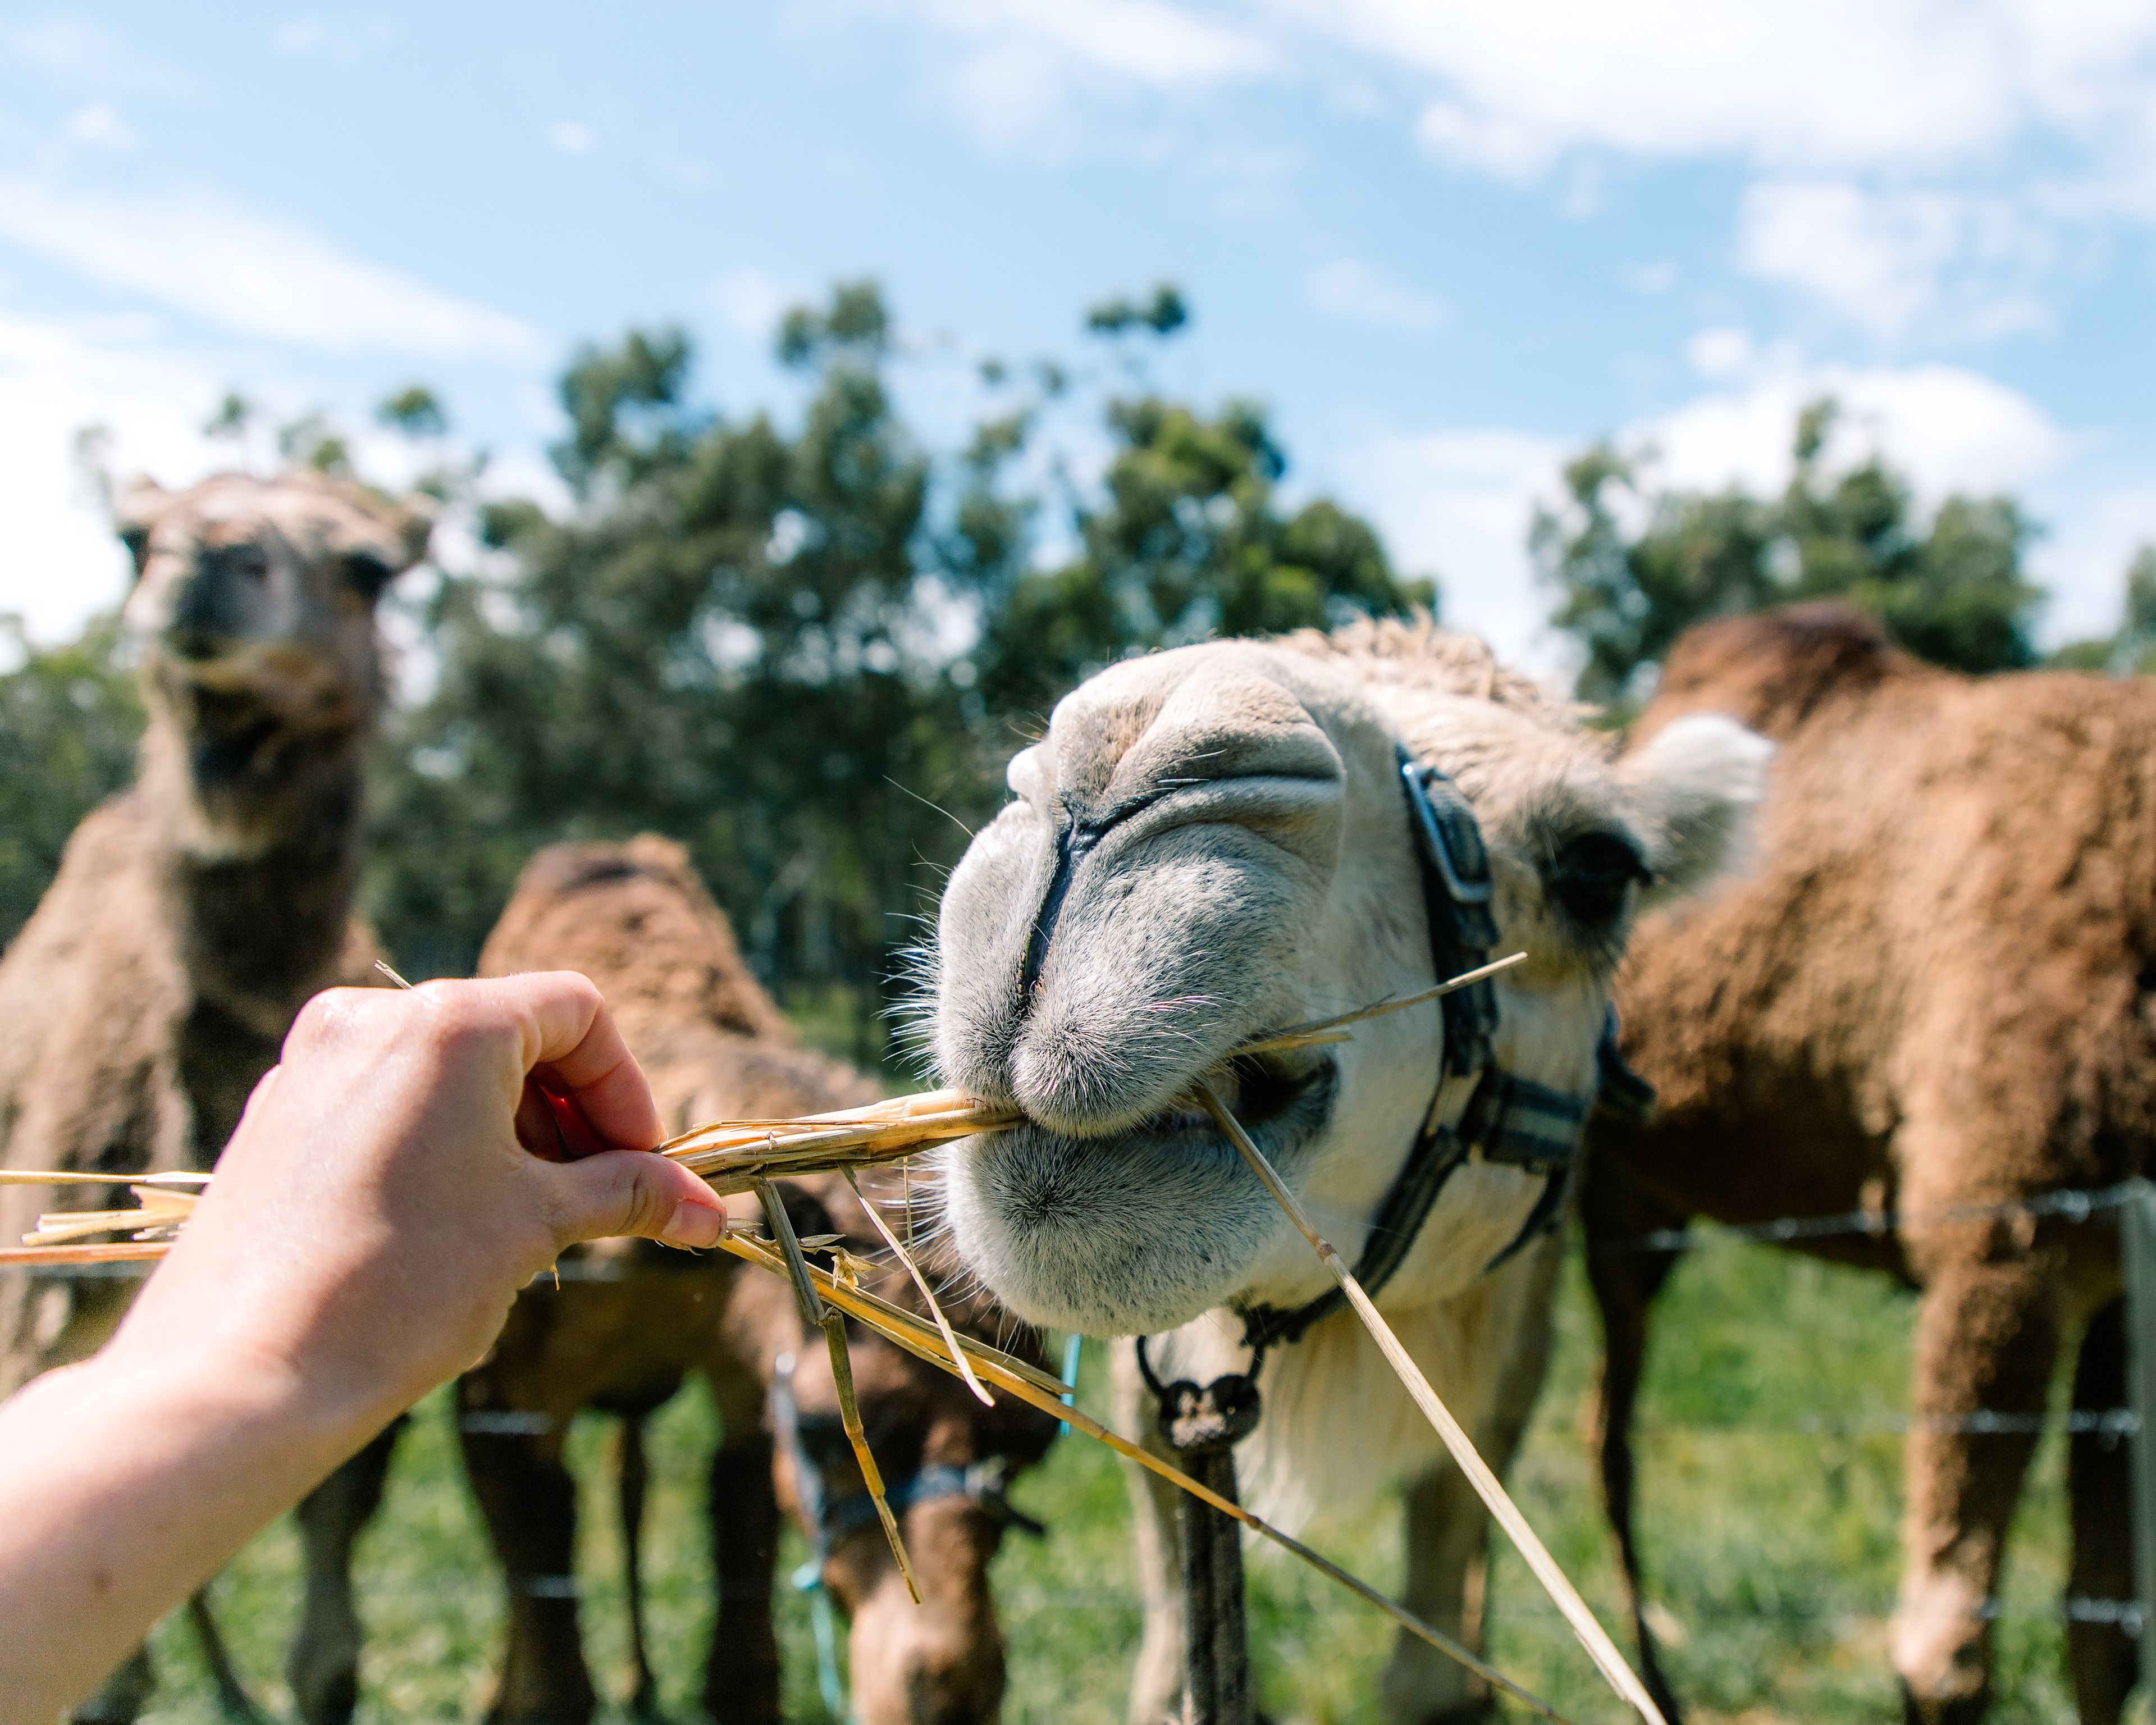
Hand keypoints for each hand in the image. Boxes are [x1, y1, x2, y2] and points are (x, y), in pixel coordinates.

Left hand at [104, 971, 726, 1436]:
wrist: (242, 1376)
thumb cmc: (403, 1285)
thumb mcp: (537, 1227)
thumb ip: (629, 1196)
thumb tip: (709, 1208)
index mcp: (448, 1021)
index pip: (576, 1011)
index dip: (625, 1089)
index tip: (645, 1167)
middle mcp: (372, 1018)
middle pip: (512, 1038)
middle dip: (571, 1117)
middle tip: (600, 1201)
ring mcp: (312, 1064)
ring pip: (447, 1074)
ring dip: (510, 1136)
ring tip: (528, 1224)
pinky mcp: (275, 1117)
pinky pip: (387, 1106)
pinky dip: (442, 1147)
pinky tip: (451, 1228)